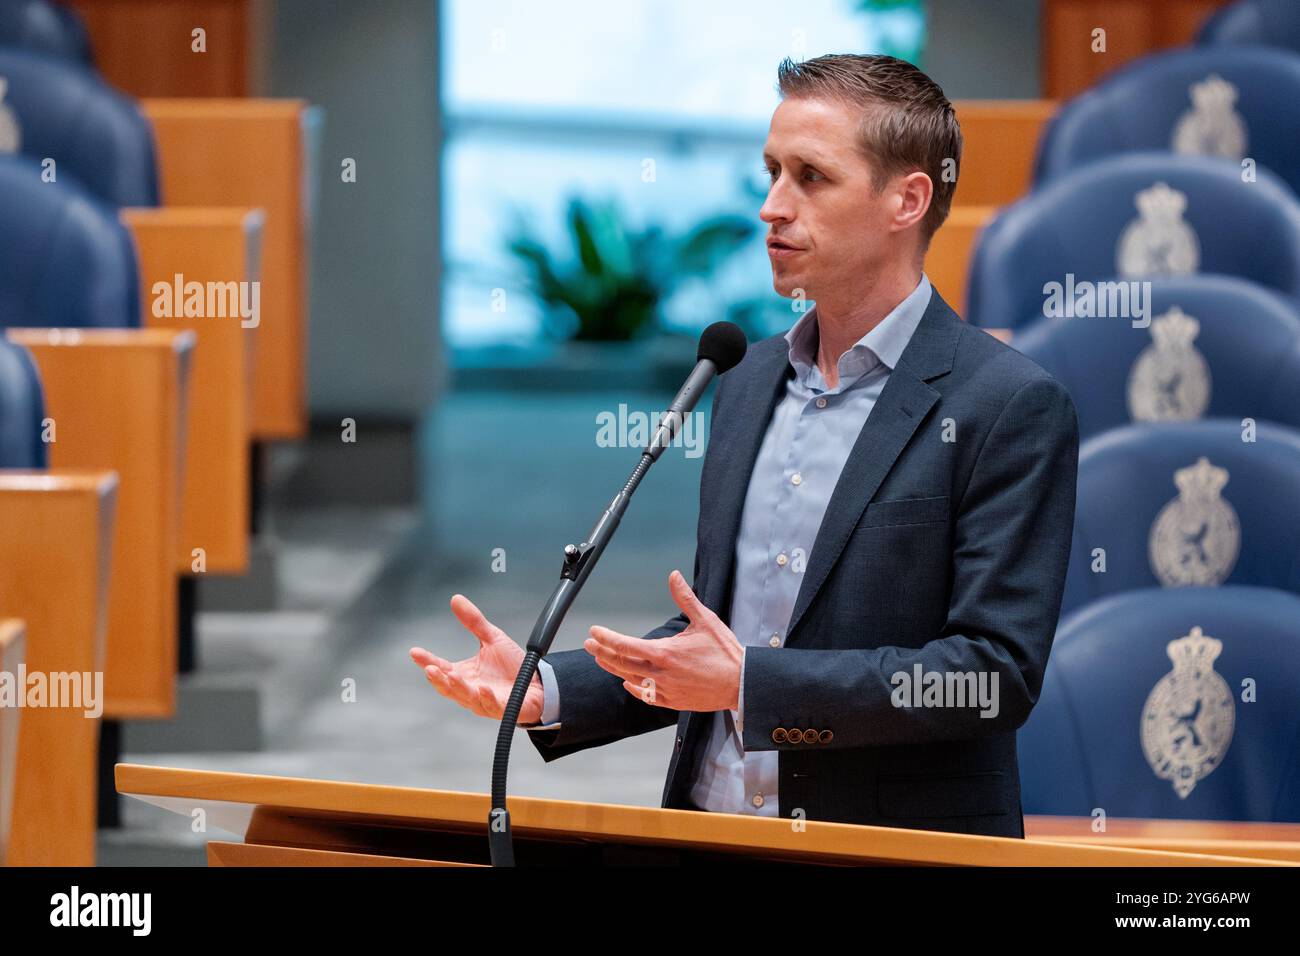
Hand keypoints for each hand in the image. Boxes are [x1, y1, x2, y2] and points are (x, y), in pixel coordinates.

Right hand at [410, 594, 544, 724]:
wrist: (538, 683)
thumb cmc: (512, 665)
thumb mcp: (492, 638)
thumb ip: (474, 622)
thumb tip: (456, 599)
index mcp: (464, 674)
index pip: (441, 667)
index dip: (427, 660)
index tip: (415, 651)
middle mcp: (470, 689)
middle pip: (448, 687)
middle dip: (438, 679)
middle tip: (429, 669)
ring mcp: (484, 701)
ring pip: (466, 697)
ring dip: (458, 688)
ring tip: (452, 676)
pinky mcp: (501, 708)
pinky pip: (491, 705)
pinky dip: (485, 698)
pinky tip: (482, 690)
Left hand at [585, 569, 742, 711]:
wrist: (742, 684)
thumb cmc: (726, 652)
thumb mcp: (705, 620)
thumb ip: (685, 598)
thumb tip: (674, 576)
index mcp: (665, 653)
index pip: (625, 645)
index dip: (606, 638)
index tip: (595, 631)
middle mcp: (661, 673)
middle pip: (622, 663)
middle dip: (602, 652)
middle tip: (589, 643)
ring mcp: (666, 690)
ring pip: (631, 679)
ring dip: (614, 668)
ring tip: (601, 659)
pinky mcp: (673, 701)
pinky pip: (646, 696)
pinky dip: (633, 688)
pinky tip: (627, 682)